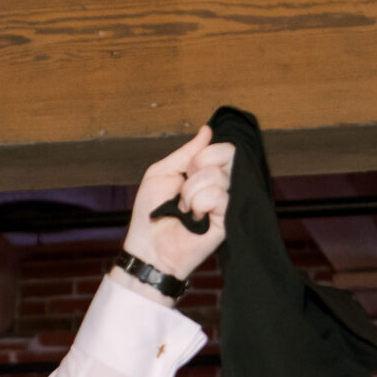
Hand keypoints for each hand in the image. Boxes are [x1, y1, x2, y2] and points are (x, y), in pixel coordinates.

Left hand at [122, 124, 235, 286]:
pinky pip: (219, 197)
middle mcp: (221, 186)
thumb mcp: (163, 172)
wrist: (148, 246)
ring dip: (192, 192)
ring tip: (185, 209)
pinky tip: (194, 218)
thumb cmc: (151, 212)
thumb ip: (186, 151)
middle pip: (229, 155)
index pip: (223, 148)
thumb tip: (208, 131)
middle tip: (185, 189)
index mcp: (207, 173)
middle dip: (199, 168)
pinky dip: (198, 204)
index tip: (187, 171)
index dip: (202, 155)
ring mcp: (226, 203)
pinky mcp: (227, 220)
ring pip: (219, 177)